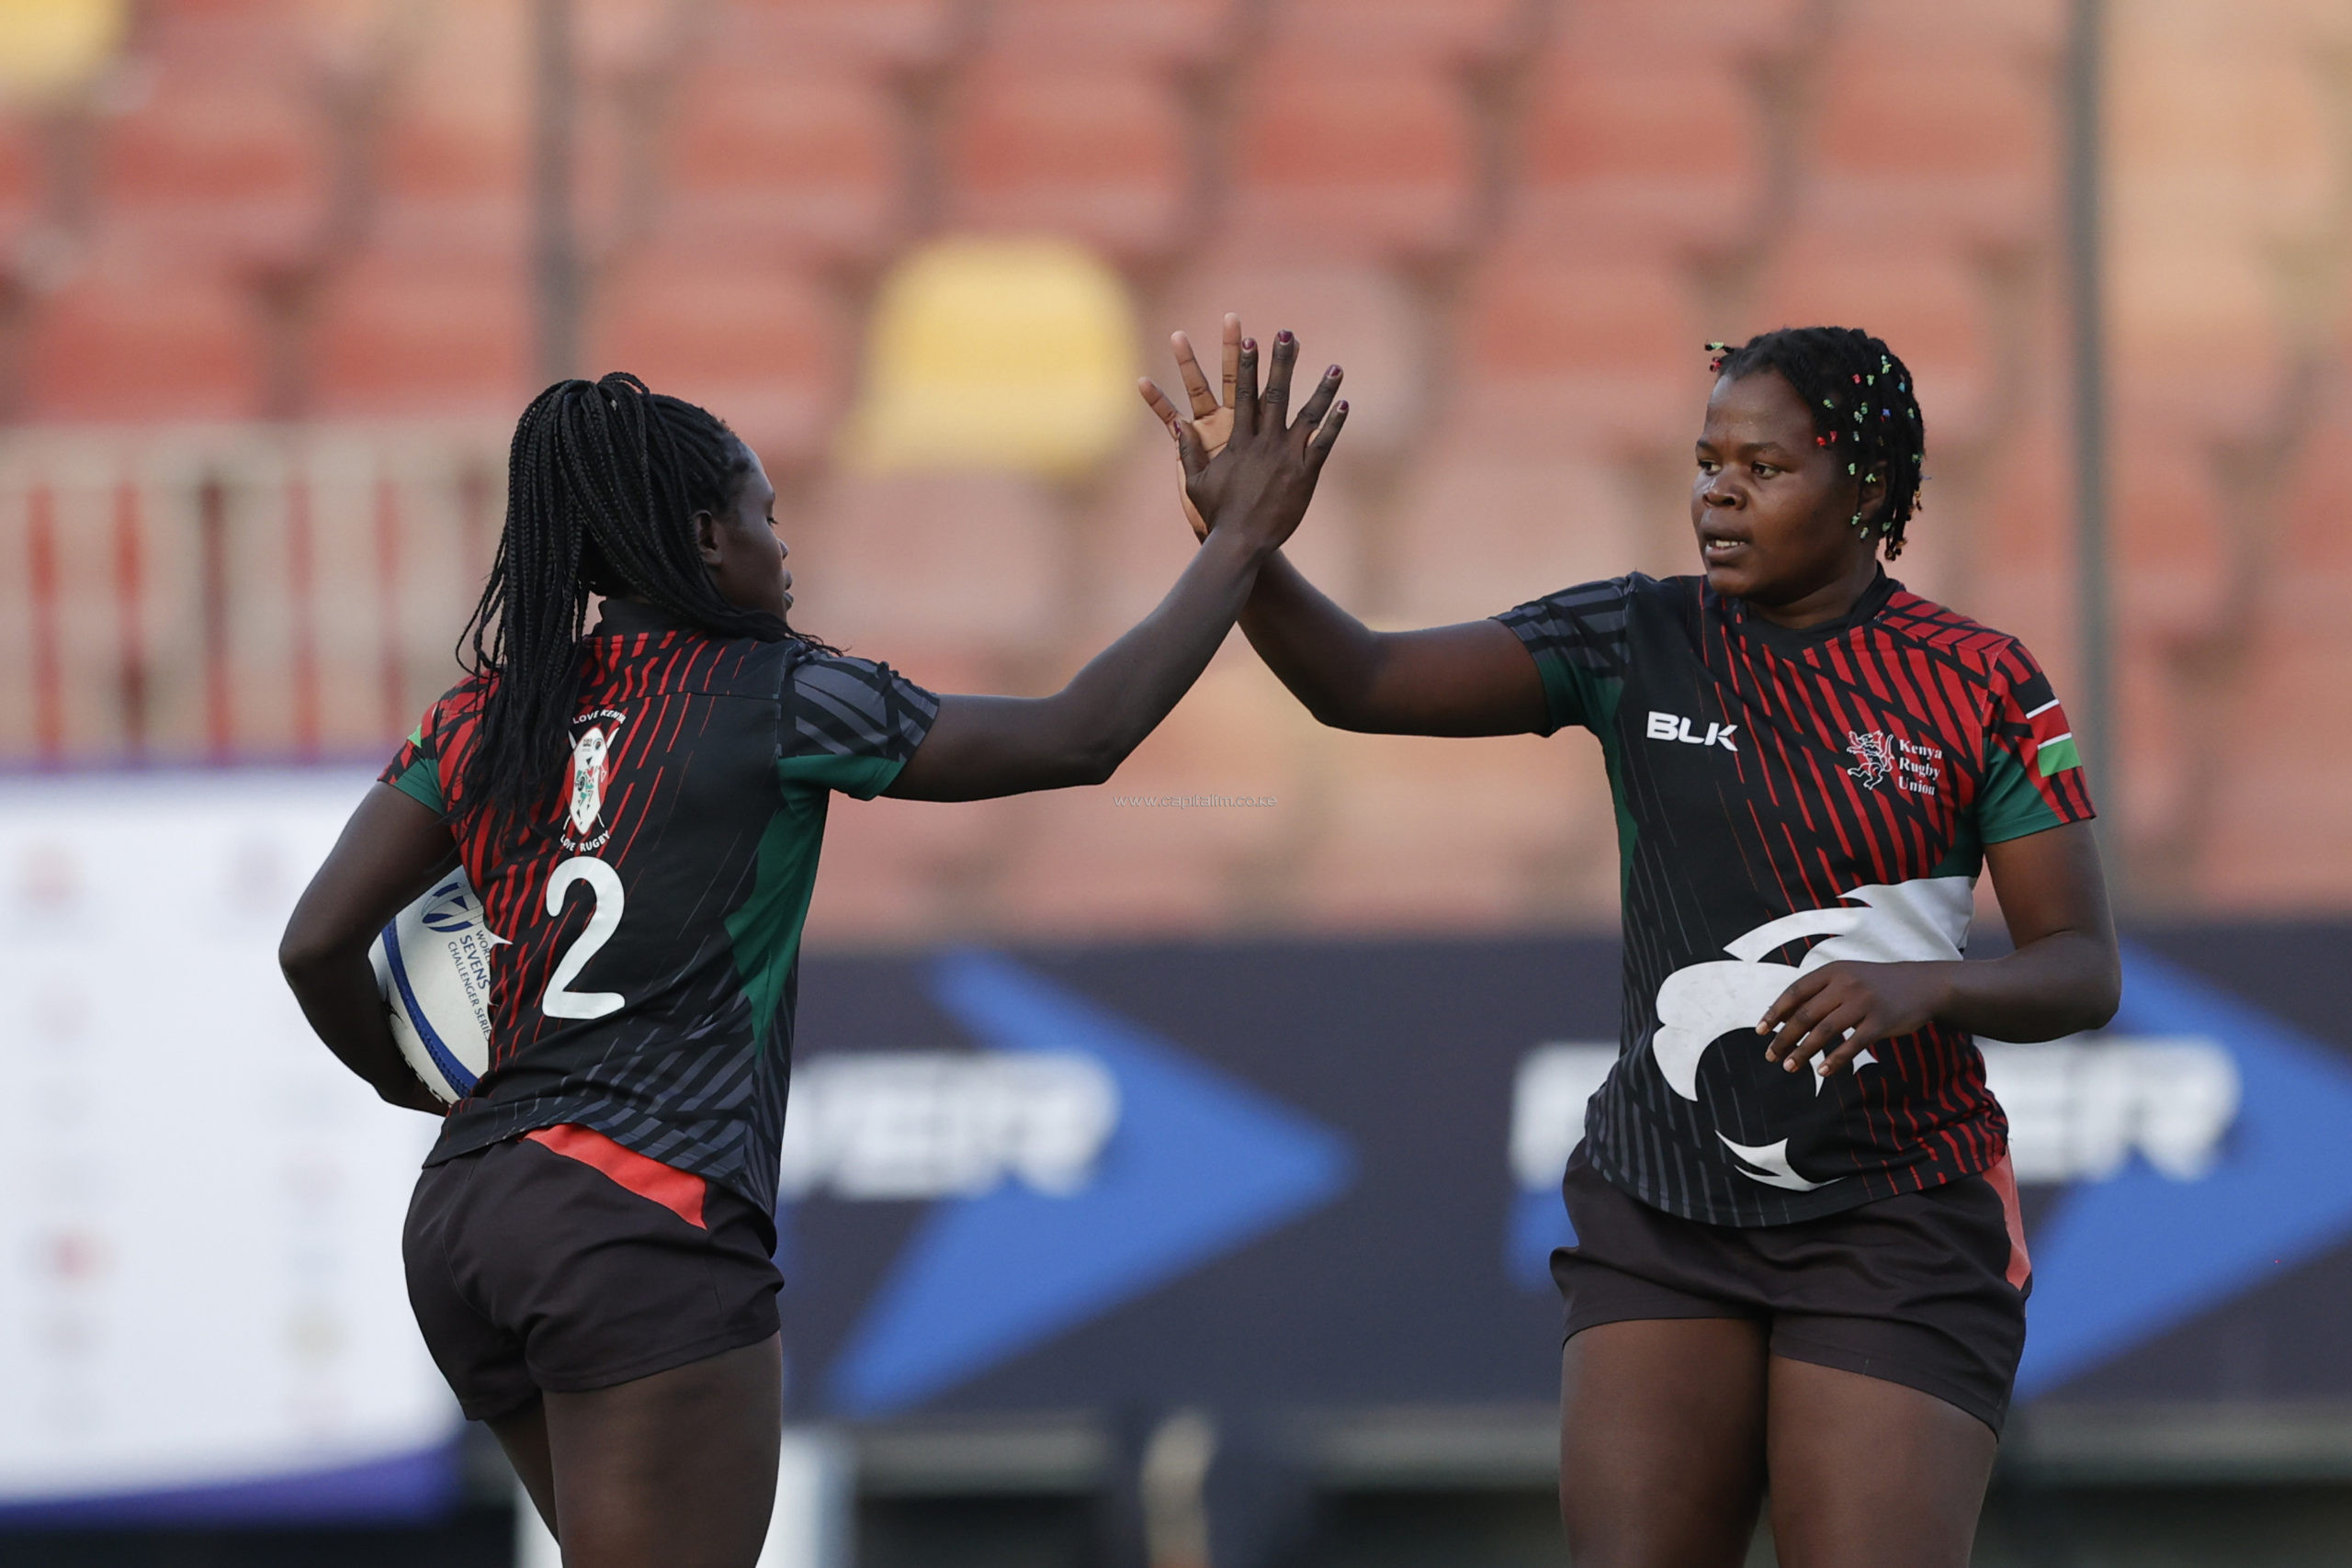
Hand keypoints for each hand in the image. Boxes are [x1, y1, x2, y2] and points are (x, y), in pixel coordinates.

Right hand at [1139, 324, 1345, 555]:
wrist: (1240, 543)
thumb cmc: (1216, 515)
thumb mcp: (1196, 482)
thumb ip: (1187, 451)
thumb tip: (1176, 424)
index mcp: (1238, 441)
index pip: (1244, 395)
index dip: (1248, 366)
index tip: (1251, 340)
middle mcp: (1263, 442)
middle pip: (1275, 394)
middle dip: (1281, 362)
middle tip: (1288, 334)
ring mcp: (1286, 457)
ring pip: (1307, 415)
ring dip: (1322, 390)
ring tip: (1336, 367)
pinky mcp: (1304, 475)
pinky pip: (1322, 444)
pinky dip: (1333, 425)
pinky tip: (1345, 405)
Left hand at [1756, 960, 1955, 1077]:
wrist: (1922, 985)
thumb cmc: (1875, 984)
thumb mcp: (1847, 977)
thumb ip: (1818, 993)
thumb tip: (1783, 1017)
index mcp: (1833, 971)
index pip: (1795, 992)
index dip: (1776, 1012)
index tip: (1761, 1030)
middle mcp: (1846, 984)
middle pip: (1806, 1014)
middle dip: (1784, 1037)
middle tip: (1770, 1055)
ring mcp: (1864, 1002)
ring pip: (1824, 1031)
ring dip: (1803, 1052)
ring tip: (1788, 1067)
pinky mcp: (1881, 1022)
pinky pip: (1852, 1044)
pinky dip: (1835, 1059)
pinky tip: (1822, 1071)